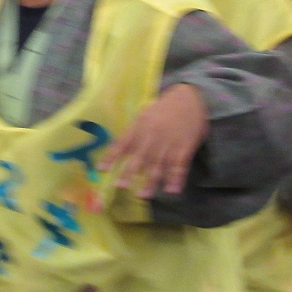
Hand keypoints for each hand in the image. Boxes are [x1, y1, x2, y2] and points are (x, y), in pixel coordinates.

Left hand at [98, 83, 207, 197]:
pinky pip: (180, 165)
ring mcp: (169, 142)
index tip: (102, 169)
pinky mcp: (185, 147)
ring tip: (143, 194)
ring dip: (151, 181)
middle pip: (140, 156)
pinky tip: (172, 190)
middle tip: (121, 186)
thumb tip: (119, 150)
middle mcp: (153, 135)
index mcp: (140, 125)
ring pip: (159, 164)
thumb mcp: (145, 114)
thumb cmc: (164, 108)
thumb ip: (134, 131)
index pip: (122, 142)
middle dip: (129, 172)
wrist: (190, 97)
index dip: (111, 156)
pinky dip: (176, 178)